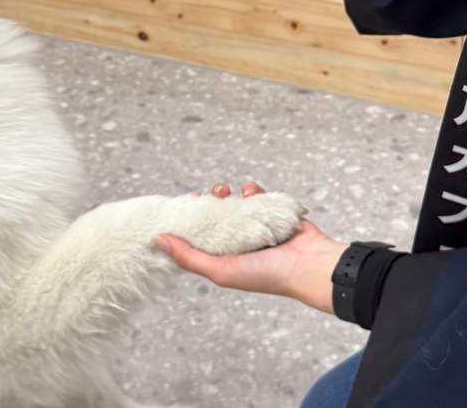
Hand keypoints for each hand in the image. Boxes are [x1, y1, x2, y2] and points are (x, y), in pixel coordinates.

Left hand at [154, 182, 347, 314]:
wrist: (309, 265)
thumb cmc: (265, 275)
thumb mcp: (220, 270)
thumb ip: (189, 257)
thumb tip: (157, 240)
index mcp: (226, 257)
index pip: (201, 235)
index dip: (191, 218)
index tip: (186, 202)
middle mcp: (240, 242)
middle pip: (217, 215)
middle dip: (211, 201)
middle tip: (210, 194)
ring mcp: (258, 227)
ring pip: (236, 204)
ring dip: (230, 194)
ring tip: (228, 191)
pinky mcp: (274, 214)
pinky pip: (259, 197)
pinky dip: (253, 191)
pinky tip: (250, 191)